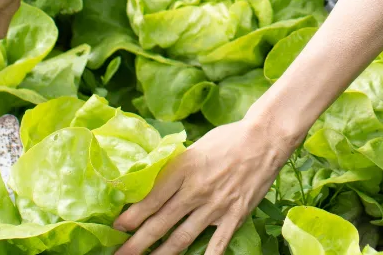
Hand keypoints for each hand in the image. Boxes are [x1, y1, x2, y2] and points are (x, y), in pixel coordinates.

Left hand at [113, 117, 297, 254]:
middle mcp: (196, 189)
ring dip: (160, 254)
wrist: (265, 138)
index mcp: (183, 168)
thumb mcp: (193, 149)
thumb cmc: (227, 139)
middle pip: (160, 222)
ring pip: (181, 238)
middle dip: (136, 243)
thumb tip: (150, 187)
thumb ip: (175, 169)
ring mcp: (215, 206)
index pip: (151, 198)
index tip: (116, 228)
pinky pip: (216, 245)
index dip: (131, 217)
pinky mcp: (234, 216)